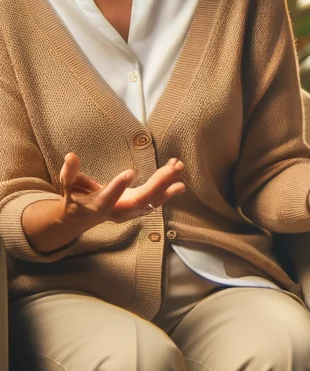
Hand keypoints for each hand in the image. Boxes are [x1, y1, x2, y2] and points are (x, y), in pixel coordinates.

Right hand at [59, 152, 185, 226]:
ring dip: (169, 184)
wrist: (85, 216)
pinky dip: (169, 183)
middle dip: (157, 185)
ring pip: (153, 200)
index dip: (118, 187)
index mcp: (98, 206)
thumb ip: (70, 173)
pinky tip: (177, 168)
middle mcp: (118, 212)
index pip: (108, 198)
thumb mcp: (68, 187)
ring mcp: (132, 211)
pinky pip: (158, 197)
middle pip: (140, 201)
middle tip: (171, 169)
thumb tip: (70, 155)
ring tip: (179, 167)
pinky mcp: (141, 206)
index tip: (130, 172)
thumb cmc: (76, 198)